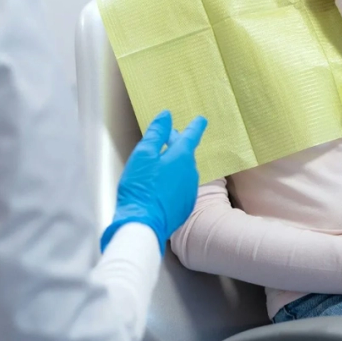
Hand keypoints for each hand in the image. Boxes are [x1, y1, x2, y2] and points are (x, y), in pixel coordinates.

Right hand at [100, 111, 207, 252]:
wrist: (143, 224)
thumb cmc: (140, 187)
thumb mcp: (143, 155)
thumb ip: (156, 133)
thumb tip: (166, 116)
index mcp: (182, 156)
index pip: (192, 135)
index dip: (196, 125)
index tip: (201, 119)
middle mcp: (191, 172)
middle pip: (184, 153)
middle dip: (176, 145)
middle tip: (166, 139)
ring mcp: (190, 190)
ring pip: (183, 171)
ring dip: (173, 165)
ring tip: (158, 166)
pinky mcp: (186, 205)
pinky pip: (180, 188)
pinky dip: (172, 183)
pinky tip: (159, 188)